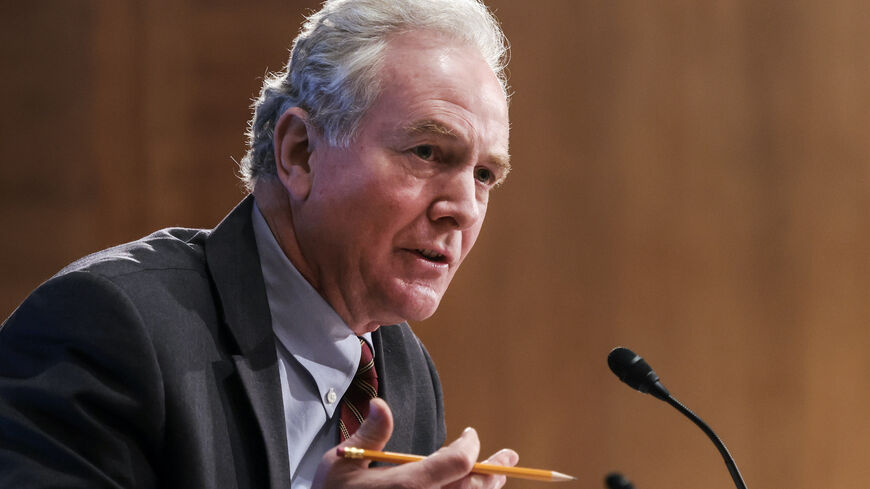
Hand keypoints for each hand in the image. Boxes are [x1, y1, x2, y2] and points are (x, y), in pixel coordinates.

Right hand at [312, 398, 518, 488]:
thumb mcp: (342, 463)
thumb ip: (370, 435)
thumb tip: (381, 404)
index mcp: (407, 485)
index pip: (458, 461)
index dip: (471, 445)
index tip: (470, 434)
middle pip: (472, 488)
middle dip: (492, 470)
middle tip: (510, 458)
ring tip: (497, 477)